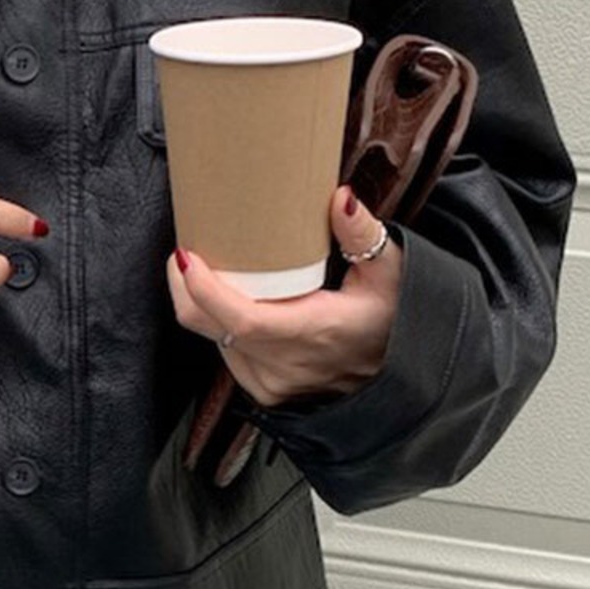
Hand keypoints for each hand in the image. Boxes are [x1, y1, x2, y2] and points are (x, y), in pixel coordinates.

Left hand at [164, 184, 403, 407]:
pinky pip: (225, 354)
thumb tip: (340, 197)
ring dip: (202, 304)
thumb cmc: (397, 318)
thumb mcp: (391, 270)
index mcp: (316, 331)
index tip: (186, 256)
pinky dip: (219, 326)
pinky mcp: (266, 391)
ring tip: (208, 269)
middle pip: (211, 326)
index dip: (204, 290)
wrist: (404, 373)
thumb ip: (362, 233)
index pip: (243, 320)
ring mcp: (274, 381)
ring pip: (213, 339)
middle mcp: (288, 363)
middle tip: (186, 249)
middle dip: (186, 286)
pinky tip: (230, 302)